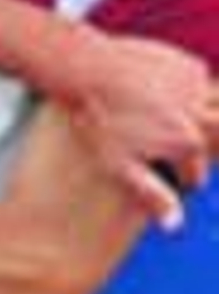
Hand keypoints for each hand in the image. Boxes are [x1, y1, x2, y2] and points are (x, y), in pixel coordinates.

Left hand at [63, 31, 218, 233]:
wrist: (87, 71)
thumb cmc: (99, 122)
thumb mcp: (120, 166)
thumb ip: (152, 196)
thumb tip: (175, 228)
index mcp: (186, 143)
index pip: (195, 176)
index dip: (178, 182)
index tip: (162, 179)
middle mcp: (199, 114)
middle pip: (212, 142)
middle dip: (194, 150)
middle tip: (162, 145)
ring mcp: (196, 87)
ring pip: (211, 109)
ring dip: (197, 118)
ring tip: (161, 121)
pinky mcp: (187, 64)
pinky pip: (198, 82)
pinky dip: (187, 91)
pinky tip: (160, 95)